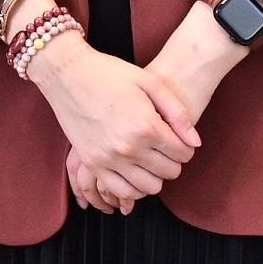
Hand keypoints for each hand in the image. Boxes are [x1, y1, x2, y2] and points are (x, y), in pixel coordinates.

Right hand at [71, 1, 257, 210]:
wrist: (67, 72)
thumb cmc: (109, 73)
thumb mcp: (150, 82)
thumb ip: (177, 113)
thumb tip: (195, 142)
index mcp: (147, 125)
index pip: (183, 153)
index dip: (186, 148)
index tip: (178, 140)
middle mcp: (129, 147)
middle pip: (169, 172)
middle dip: (173, 162)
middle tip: (164, 149)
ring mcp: (109, 158)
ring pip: (149, 187)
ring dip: (155, 176)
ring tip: (150, 161)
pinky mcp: (92, 163)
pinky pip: (121, 191)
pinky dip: (133, 188)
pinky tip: (134, 173)